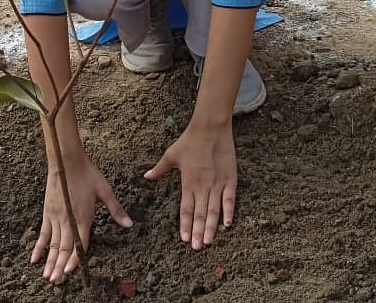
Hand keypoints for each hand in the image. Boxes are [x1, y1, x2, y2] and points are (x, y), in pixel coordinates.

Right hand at [31, 154, 132, 282]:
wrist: (66, 161)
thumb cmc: (87, 174)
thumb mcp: (105, 190)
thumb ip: (116, 209)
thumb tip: (129, 224)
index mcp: (83, 216)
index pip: (79, 242)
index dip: (75, 258)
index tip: (69, 272)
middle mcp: (68, 219)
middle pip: (64, 247)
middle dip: (60, 266)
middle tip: (56, 281)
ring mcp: (56, 217)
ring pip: (53, 244)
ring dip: (50, 261)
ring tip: (47, 277)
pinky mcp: (48, 212)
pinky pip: (43, 234)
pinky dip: (39, 247)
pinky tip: (34, 259)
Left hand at [144, 122, 235, 249]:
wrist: (210, 128)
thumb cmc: (189, 140)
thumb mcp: (171, 154)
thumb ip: (159, 169)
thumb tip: (146, 177)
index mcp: (188, 182)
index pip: (185, 209)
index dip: (184, 224)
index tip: (183, 239)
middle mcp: (203, 186)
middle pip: (200, 213)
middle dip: (197, 232)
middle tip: (196, 248)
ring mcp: (217, 183)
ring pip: (214, 210)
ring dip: (211, 227)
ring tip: (208, 242)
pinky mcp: (230, 178)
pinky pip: (230, 199)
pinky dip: (229, 212)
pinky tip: (227, 224)